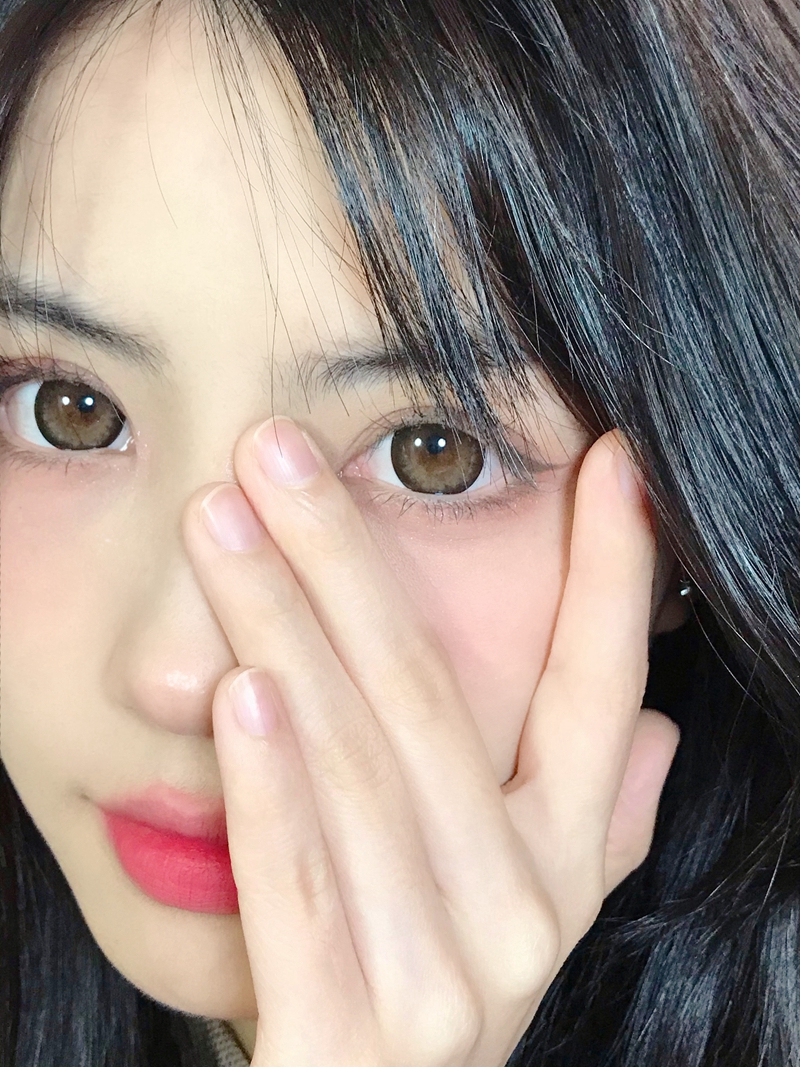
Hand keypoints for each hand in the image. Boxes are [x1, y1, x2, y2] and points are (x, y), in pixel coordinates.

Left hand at [182, 417, 679, 1066]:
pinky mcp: (345, 1041)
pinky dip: (271, 791)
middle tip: (277, 447)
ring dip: (286, 632)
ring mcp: (444, 982)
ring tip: (227, 521)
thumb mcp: (527, 907)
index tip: (609, 457)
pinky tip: (237, 691)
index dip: (615, 574)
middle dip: (349, 558)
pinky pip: (301, 893)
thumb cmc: (429, 987)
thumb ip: (601, 824)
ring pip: (357, 772)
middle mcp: (520, 913)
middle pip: (429, 701)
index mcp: (561, 864)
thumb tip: (656, 728)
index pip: (603, 691)